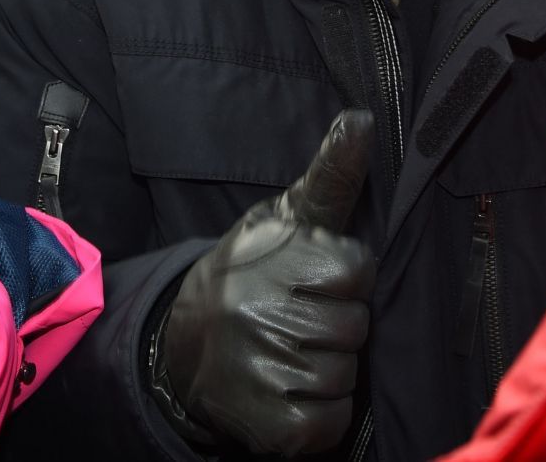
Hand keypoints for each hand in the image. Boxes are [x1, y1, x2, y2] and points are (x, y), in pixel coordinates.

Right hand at [153, 110, 375, 456]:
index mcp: (278, 258)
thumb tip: (363, 118)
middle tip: (298, 316)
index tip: (310, 276)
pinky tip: (288, 388)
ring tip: (289, 351)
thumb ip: (332, 173)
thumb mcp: (286, 217)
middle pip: (356, 325)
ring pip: (345, 373)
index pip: (357, 271)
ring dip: (327, 367)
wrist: (182, 347)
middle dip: (336, 322)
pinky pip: (331, 420)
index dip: (341, 276)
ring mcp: (268, 371)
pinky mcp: (273, 427)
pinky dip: (319, 413)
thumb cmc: (252, 272)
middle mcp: (266, 313)